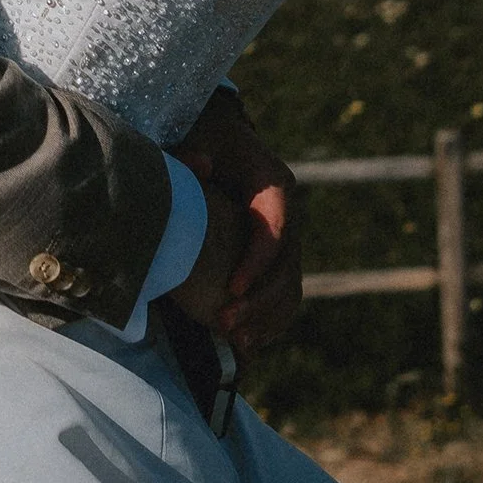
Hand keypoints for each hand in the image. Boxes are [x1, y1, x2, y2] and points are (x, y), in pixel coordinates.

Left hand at [172, 84, 300, 357]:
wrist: (214, 139)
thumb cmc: (202, 140)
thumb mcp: (197, 139)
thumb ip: (192, 153)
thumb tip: (201, 164)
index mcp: (275, 185)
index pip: (276, 231)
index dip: (258, 263)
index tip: (232, 288)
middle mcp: (287, 215)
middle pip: (287, 266)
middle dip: (260, 300)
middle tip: (226, 323)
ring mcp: (286, 238)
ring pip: (290, 286)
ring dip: (266, 317)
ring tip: (237, 343)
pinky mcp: (275, 258)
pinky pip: (285, 295)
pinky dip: (270, 320)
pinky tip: (248, 344)